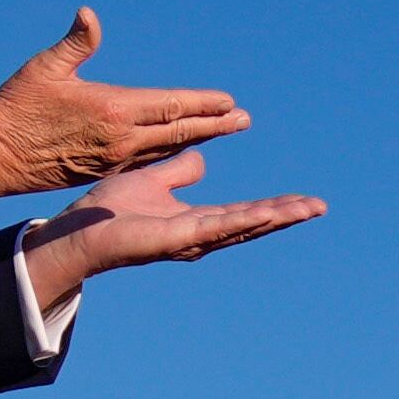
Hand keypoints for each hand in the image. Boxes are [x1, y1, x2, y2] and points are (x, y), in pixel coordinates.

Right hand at [0, 7, 253, 201]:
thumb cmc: (14, 107)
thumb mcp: (44, 68)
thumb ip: (75, 43)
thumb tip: (88, 14)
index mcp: (114, 110)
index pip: (172, 105)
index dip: (203, 104)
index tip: (230, 101)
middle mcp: (121, 139)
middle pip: (179, 131)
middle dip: (214, 125)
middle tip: (244, 119)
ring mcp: (113, 160)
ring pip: (165, 148)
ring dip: (195, 139)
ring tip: (219, 131)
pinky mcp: (101, 172)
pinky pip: (145, 161)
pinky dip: (167, 152)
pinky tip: (178, 147)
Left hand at [22, 144, 325, 306]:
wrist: (78, 231)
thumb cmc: (110, 211)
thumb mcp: (153, 180)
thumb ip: (179, 171)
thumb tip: (202, 158)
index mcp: (196, 221)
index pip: (245, 212)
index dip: (275, 206)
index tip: (305, 201)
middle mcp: (199, 235)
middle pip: (253, 224)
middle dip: (287, 215)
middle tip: (320, 206)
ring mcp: (190, 239)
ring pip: (242, 226)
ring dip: (276, 218)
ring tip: (308, 209)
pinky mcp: (176, 238)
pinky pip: (217, 226)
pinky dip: (244, 220)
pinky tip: (269, 213)